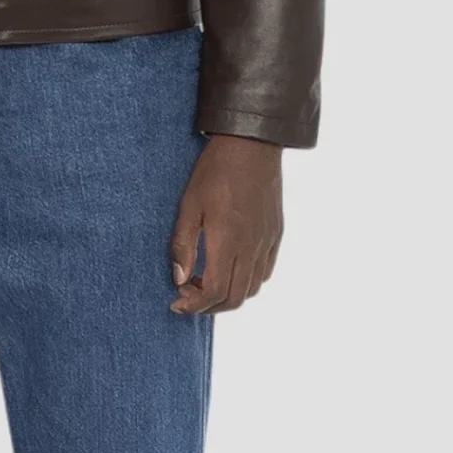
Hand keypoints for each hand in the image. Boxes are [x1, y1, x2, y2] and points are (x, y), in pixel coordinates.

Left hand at [169, 134, 283, 313]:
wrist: (252, 145)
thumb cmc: (215, 172)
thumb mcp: (189, 205)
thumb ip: (183, 245)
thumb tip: (179, 278)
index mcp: (227, 242)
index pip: (214, 292)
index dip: (193, 305)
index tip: (177, 301)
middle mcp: (251, 248)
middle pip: (234, 298)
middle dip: (209, 307)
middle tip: (188, 296)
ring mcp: (267, 242)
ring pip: (252, 289)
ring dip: (228, 296)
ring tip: (206, 282)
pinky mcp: (276, 234)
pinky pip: (265, 271)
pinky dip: (247, 281)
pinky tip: (230, 268)